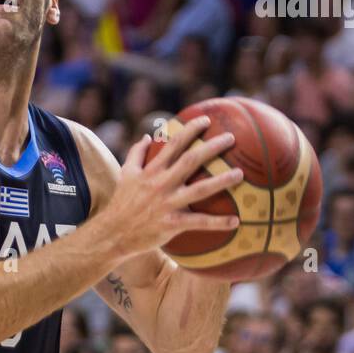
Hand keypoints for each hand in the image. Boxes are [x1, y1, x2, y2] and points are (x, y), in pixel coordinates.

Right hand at [99, 116, 243, 259]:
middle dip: (212, 147)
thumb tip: (148, 135)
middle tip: (231, 138)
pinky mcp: (172, 223)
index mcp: (151, 170)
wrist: (113, 232)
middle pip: (191, 160)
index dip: (190, 130)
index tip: (206, 120)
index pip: (173, 143)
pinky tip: (236, 220)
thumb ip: (136, 153)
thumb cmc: (121, 202)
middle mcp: (161, 183)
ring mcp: (167, 203)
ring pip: (200, 189)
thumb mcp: (125, 174)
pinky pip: (198, 222)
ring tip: (240, 174)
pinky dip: (218, 222)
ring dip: (221, 181)